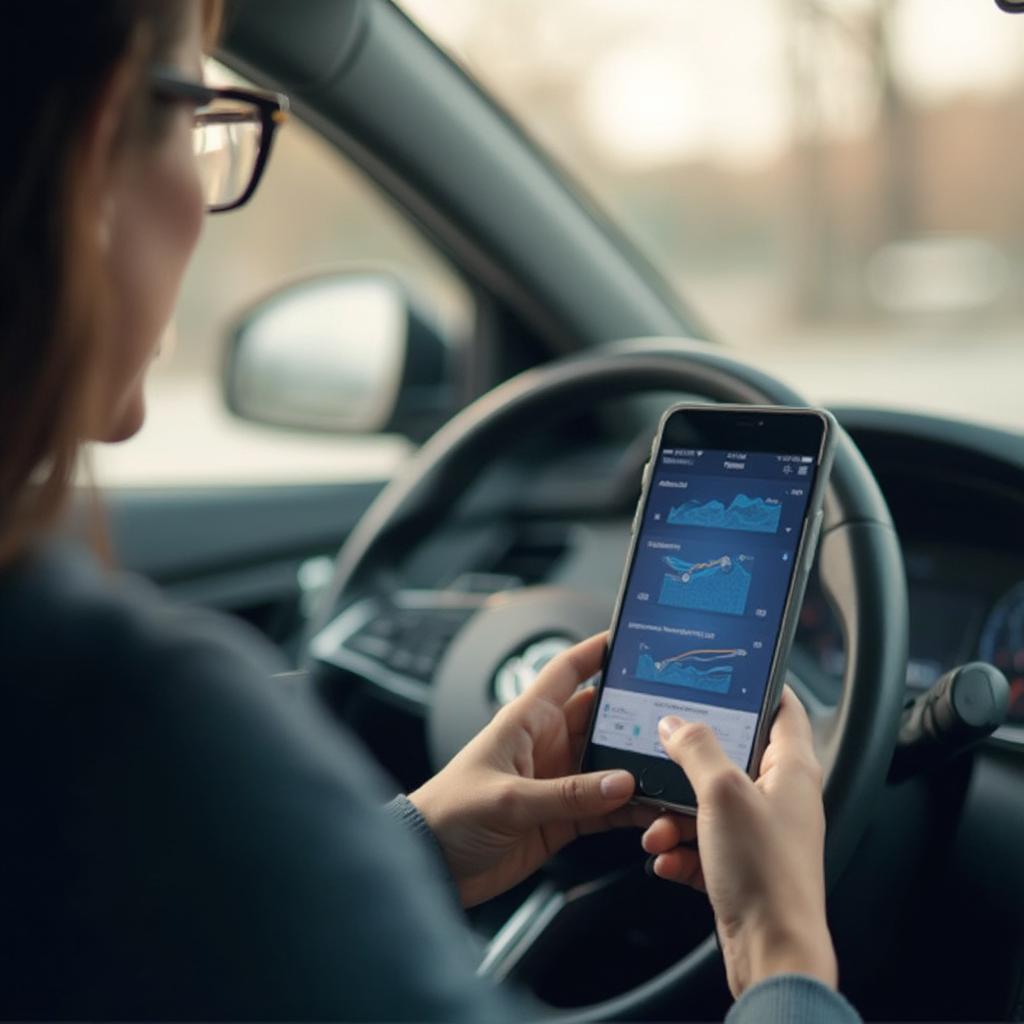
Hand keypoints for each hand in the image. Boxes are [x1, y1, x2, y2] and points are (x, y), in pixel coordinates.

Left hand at [409, 633, 657, 907]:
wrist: (430, 865)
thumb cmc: (450, 814)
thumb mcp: (507, 799)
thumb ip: (566, 793)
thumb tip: (622, 782)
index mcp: (528, 720)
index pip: (569, 670)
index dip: (599, 649)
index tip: (635, 636)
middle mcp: (549, 744)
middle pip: (604, 717)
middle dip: (639, 715)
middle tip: (679, 716)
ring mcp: (560, 780)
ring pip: (612, 764)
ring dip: (640, 767)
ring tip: (675, 769)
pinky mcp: (564, 817)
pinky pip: (608, 807)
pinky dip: (632, 810)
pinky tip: (655, 812)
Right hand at [643, 687, 836, 997]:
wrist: (772, 952)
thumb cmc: (766, 874)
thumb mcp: (722, 793)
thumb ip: (696, 749)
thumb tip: (675, 722)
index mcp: (791, 770)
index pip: (783, 709)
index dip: (757, 687)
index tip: (723, 676)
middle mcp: (780, 798)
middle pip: (731, 757)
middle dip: (688, 764)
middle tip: (664, 758)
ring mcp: (761, 833)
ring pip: (708, 804)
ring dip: (674, 814)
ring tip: (659, 829)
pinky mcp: (742, 866)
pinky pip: (702, 844)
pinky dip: (680, 849)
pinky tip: (666, 858)